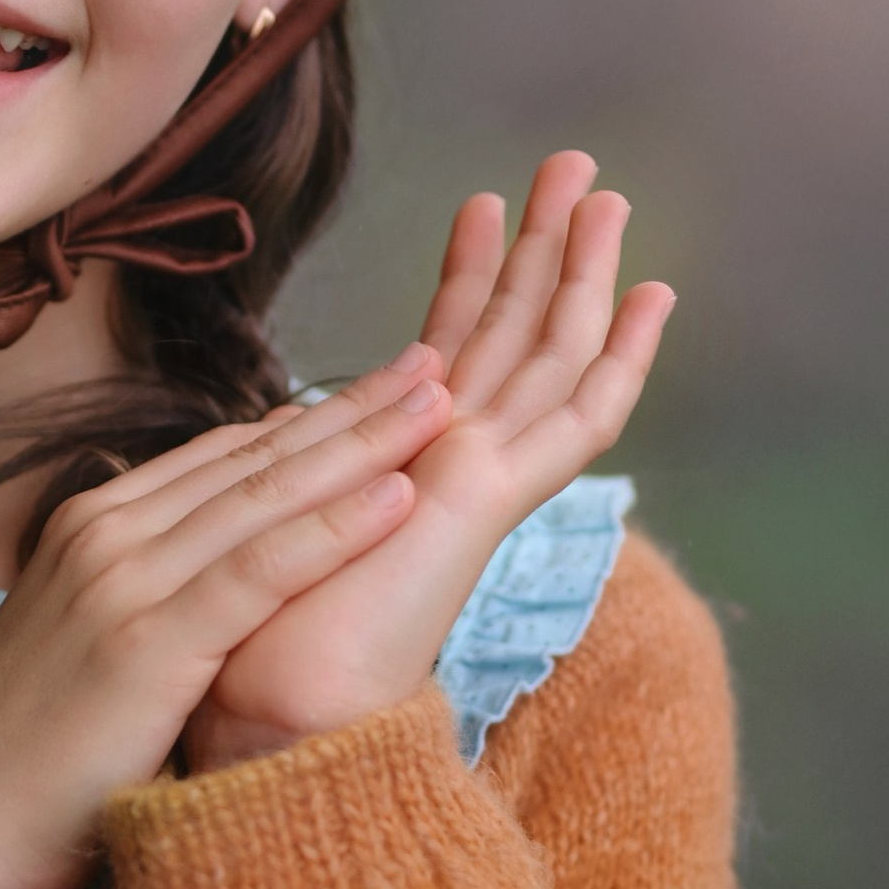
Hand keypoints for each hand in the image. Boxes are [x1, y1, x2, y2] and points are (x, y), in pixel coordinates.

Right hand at [0, 348, 455, 888]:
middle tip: (430, 362)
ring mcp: (121, 580)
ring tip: (439, 401)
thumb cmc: (23, 770)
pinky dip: (334, 526)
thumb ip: (145, 607)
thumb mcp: (84, 654)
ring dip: (363, 442)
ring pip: (266, 494)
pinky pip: (260, 567)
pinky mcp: (146, 639)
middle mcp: (102, 533)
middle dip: (350, 407)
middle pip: (252, 456)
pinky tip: (398, 492)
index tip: (377, 393)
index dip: (305, 421)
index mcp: (87, 531)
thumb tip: (221, 600)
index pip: (218, 458)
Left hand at [186, 153, 672, 773]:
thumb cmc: (240, 645)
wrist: (258, 721)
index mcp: (394, 470)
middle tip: (573, 166)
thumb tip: (268, 440)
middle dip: (542, 251)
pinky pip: (578, 414)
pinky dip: (616, 350)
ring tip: (604, 189)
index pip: (447, 354)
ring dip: (583, 272)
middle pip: (511, 338)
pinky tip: (648, 293)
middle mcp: (445, 468)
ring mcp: (476, 481)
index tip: (486, 211)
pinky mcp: (486, 497)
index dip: (470, 282)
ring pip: (551, 356)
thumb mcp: (259, 526)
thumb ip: (286, 476)